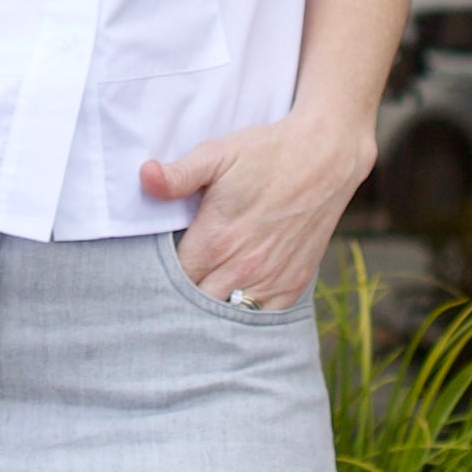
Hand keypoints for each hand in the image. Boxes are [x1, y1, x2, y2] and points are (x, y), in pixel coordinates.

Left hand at [140, 107, 376, 307]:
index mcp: (215, 240)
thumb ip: (178, 175)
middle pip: (196, 306)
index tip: (160, 268)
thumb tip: (145, 177)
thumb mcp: (217, 155)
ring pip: (227, 315)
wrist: (326, 157)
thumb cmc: (267, 153)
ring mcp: (270, 279)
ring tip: (204, 292)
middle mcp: (241, 267)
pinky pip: (262, 318)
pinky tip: (236, 298)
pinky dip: (246, 313)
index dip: (161, 278)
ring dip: (214, 308)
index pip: (172, 281)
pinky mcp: (293, 283)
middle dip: (184, 298)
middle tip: (178, 283)